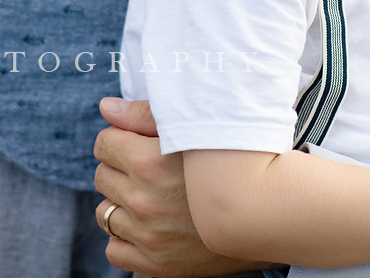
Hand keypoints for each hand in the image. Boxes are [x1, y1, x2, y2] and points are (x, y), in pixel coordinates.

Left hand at [94, 98, 257, 277]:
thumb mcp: (193, 129)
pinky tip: (149, 225)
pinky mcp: (155, 262)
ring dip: (121, 204)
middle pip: (103, 176)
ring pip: (105, 213)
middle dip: (121, 169)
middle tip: (148, 169)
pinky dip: (126, 238)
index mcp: (149, 163)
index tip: (136, 143)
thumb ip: (144, 115)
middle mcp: (144, 201)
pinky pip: (114, 249)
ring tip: (151, 197)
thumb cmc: (229, 162)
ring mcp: (148, 235)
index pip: (104, 144)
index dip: (119, 140)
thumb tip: (105, 107)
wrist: (265, 213)